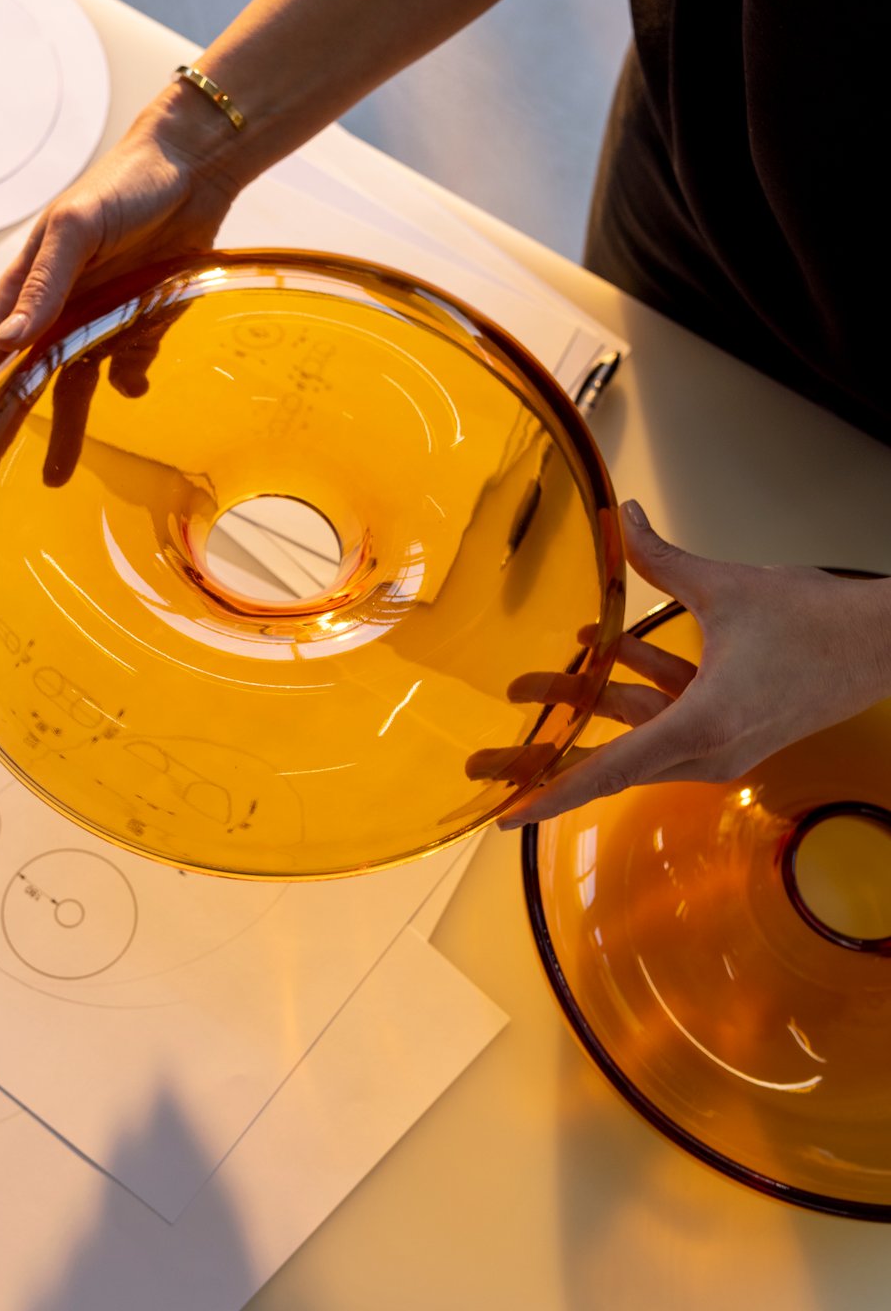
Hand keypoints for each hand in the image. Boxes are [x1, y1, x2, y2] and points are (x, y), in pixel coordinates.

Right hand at [0, 90, 241, 472]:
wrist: (192, 168)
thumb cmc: (123, 184)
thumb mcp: (77, 227)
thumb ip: (44, 285)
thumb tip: (8, 343)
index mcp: (23, 293)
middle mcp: (53, 315)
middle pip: (17, 392)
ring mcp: (95, 323)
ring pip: (70, 393)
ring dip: (63, 434)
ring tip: (54, 479)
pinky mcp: (138, 326)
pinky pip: (126, 370)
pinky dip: (129, 384)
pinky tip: (134, 389)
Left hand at [496, 501, 890, 826]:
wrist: (888, 641)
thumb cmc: (819, 626)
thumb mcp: (726, 588)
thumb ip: (661, 560)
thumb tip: (622, 519)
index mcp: (700, 728)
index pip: (608, 770)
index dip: (551, 795)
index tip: (506, 814)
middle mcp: (706, 750)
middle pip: (605, 755)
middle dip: (543, 751)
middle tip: (483, 758)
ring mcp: (718, 744)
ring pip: (633, 726)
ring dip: (586, 700)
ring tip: (527, 681)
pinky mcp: (728, 728)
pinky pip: (664, 712)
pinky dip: (635, 684)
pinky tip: (601, 650)